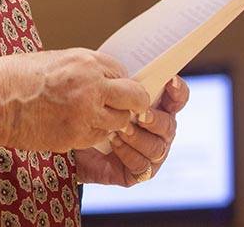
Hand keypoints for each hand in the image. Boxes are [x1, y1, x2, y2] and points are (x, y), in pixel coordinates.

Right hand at [0, 48, 150, 153]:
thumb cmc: (13, 77)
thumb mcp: (52, 60)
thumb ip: (80, 70)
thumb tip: (98, 79)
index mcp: (85, 61)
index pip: (122, 71)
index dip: (119, 82)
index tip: (113, 89)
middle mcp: (92, 86)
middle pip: (135, 97)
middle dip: (132, 103)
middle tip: (124, 108)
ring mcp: (86, 113)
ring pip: (120, 121)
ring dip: (111, 121)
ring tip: (90, 118)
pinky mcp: (76, 136)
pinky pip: (99, 137)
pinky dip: (92, 134)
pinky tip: (74, 127)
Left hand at [75, 75, 190, 185]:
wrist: (66, 138)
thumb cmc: (88, 109)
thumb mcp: (104, 92)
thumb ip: (121, 83)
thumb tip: (127, 72)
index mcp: (156, 108)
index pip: (176, 99)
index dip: (177, 90)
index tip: (168, 80)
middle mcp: (158, 132)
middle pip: (169, 126)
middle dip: (156, 120)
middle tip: (140, 114)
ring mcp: (150, 153)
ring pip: (157, 147)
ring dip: (139, 137)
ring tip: (120, 128)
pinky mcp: (138, 172)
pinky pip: (142, 166)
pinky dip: (128, 153)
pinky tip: (113, 142)